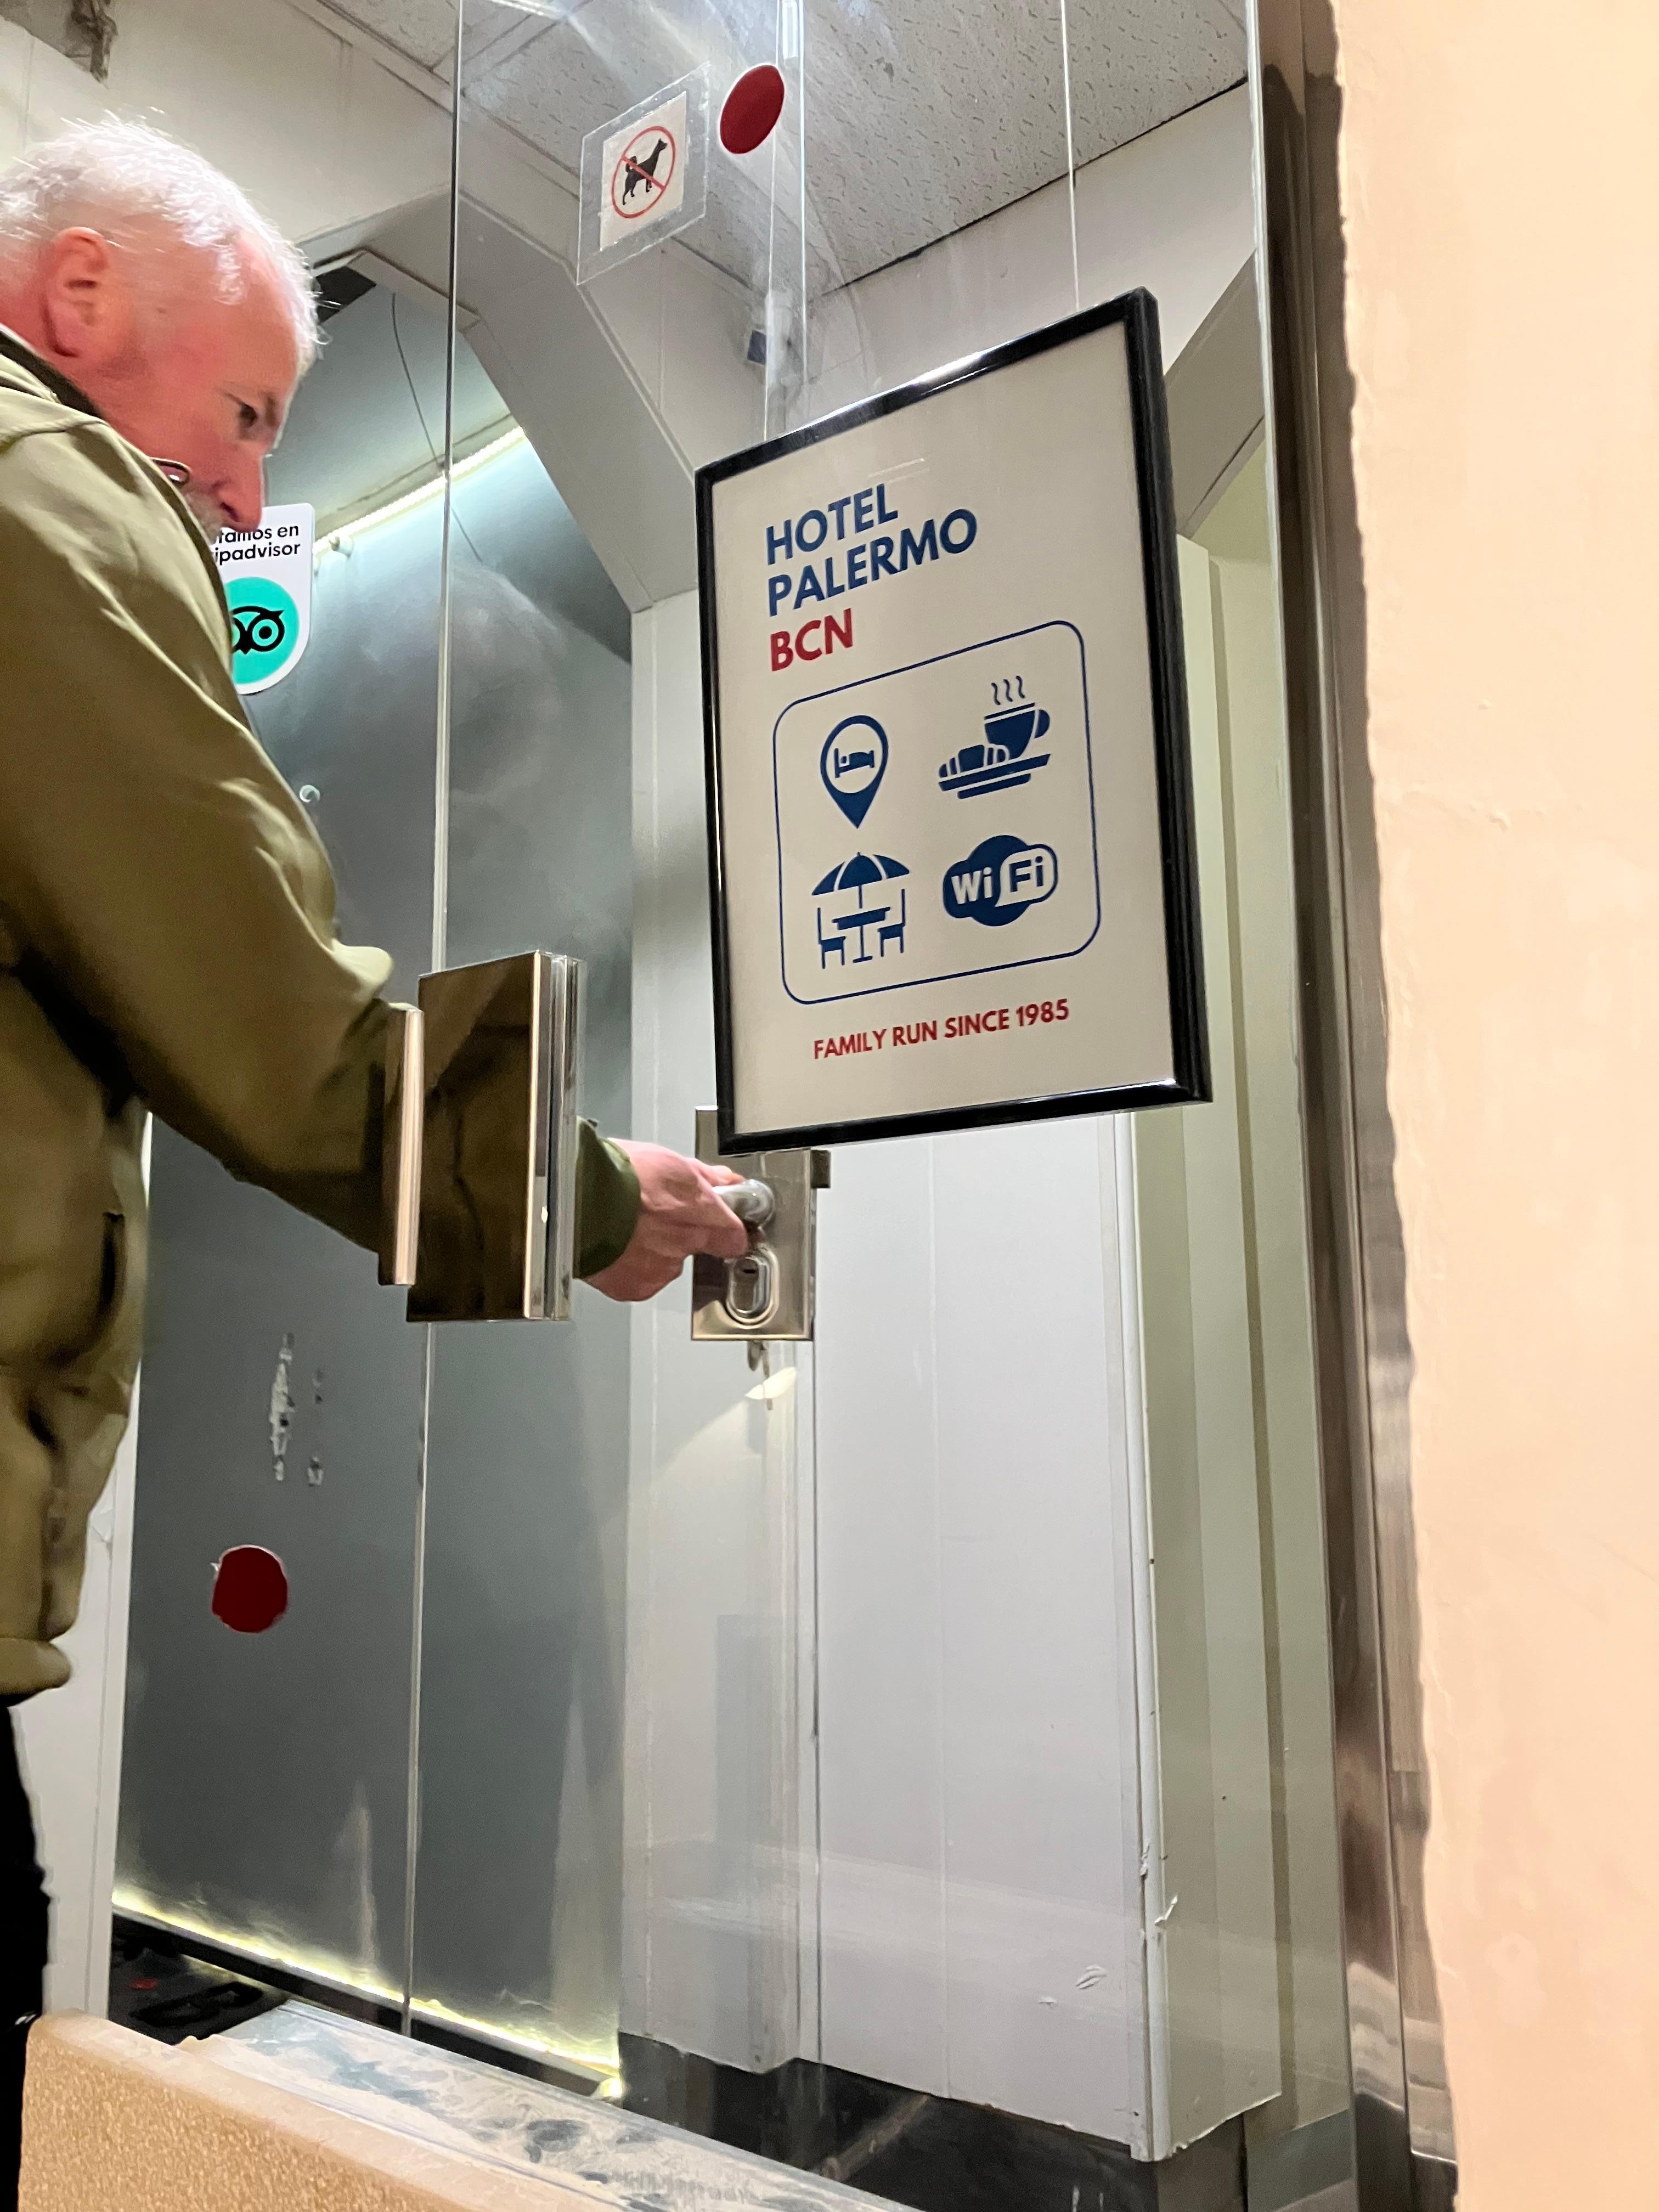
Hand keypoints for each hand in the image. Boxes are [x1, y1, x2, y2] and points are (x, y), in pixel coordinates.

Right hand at [584, 1141, 750, 1302]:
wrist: (572, 1198)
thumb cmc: (614, 1173)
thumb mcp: (667, 1160)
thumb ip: (704, 1176)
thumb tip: (726, 1181)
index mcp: (701, 1212)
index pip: (733, 1236)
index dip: (724, 1230)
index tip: (719, 1224)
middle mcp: (684, 1244)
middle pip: (692, 1246)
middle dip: (677, 1231)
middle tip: (650, 1211)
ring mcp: (659, 1269)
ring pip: (663, 1262)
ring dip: (649, 1248)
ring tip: (623, 1224)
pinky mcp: (633, 1286)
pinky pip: (637, 1277)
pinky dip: (627, 1264)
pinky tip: (612, 1242)